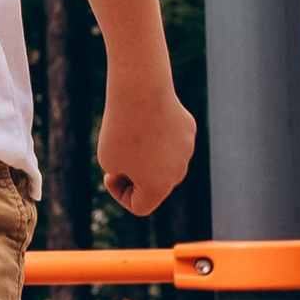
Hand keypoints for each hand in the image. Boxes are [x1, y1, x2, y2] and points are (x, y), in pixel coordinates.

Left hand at [98, 76, 195, 216]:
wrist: (140, 92)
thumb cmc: (119, 131)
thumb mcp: (110, 160)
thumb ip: (128, 173)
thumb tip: (150, 168)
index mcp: (159, 188)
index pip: (139, 206)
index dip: (119, 193)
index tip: (110, 173)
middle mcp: (178, 173)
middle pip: (154, 184)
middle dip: (135, 174)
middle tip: (119, 152)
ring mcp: (187, 150)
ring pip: (163, 161)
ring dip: (147, 154)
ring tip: (132, 134)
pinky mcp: (189, 130)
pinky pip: (170, 140)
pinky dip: (156, 134)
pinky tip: (147, 117)